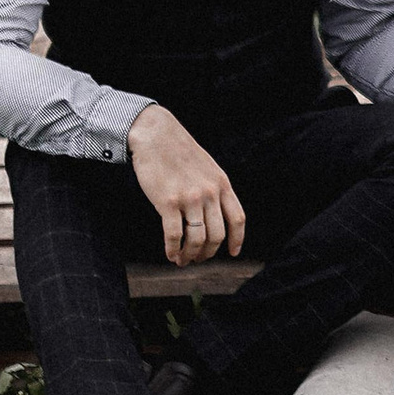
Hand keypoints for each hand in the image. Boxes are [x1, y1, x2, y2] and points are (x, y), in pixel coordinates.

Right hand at [128, 106, 245, 265]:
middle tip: (198, 259)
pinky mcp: (167, 202)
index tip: (233, 253)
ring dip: (190, 255)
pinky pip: (174, 235)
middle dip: (208, 253)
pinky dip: (173, 250)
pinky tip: (170, 254)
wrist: (156, 134)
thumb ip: (214, 188)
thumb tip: (215, 214)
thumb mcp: (207, 166)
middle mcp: (209, 192)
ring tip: (182, 260)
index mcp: (222, 184)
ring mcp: (189, 198)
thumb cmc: (179, 151)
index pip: (237, 219)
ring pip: (197, 239)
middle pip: (217, 235)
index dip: (237, 239)